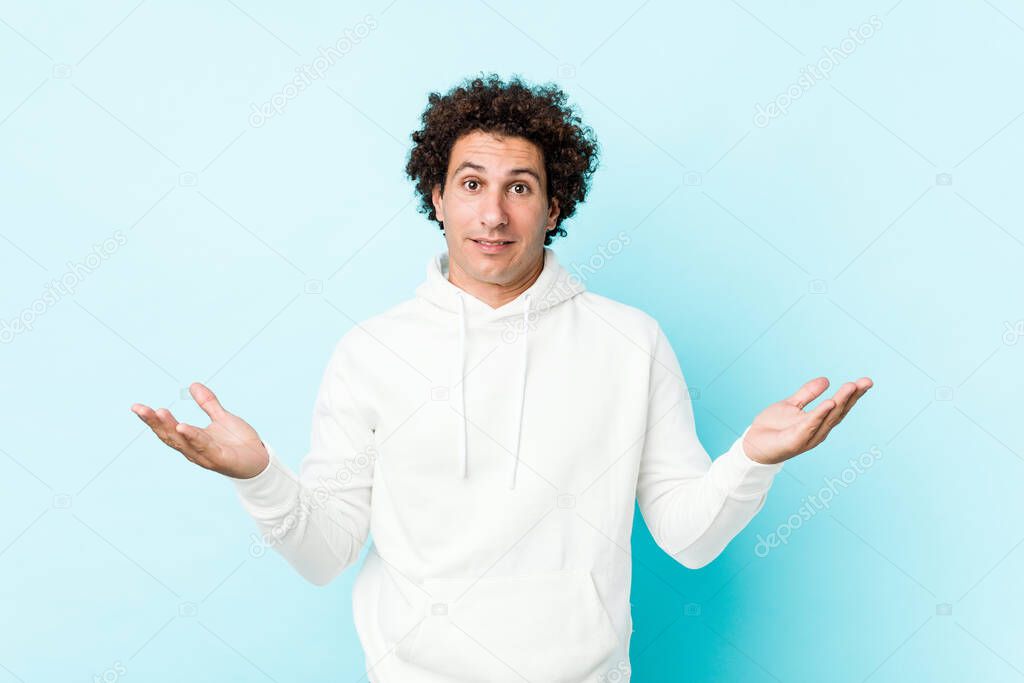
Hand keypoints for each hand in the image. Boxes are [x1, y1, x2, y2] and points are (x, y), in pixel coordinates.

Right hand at [130, 382, 269, 478]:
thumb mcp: (222, 417)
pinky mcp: (219, 459)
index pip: (167, 429)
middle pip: (169, 436)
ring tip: (159, 412)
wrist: (260, 459)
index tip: (137, 406)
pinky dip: (192, 437)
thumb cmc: (239, 442)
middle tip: (139, 408)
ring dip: (170, 428)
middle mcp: (193, 450)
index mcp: (191, 440)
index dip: (152, 419)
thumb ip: (208, 403)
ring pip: (183, 442)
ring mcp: (205, 456)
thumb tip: (193, 384)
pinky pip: (204, 447)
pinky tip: (183, 427)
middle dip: (154, 422)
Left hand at [742, 377, 872, 464]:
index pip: (840, 407)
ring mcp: (809, 436)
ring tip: (851, 386)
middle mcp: (818, 430)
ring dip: (841, 401)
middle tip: (866, 382)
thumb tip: (826, 379)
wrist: (753, 443)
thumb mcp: (791, 405)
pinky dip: (820, 414)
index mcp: (819, 422)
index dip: (853, 395)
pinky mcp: (796, 440)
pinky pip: (810, 425)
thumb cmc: (772, 426)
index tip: (865, 382)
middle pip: (839, 412)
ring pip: (828, 417)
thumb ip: (807, 394)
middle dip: (852, 397)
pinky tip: (830, 402)